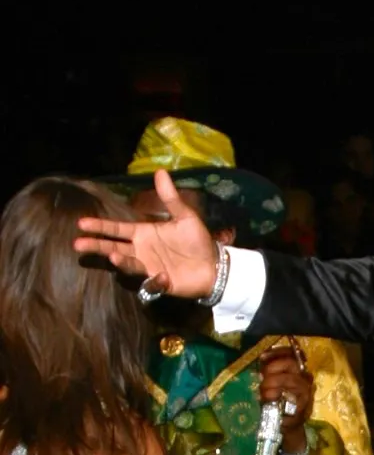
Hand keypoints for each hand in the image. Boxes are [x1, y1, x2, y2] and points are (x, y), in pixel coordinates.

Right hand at [74, 170, 218, 297]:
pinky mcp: (160, 282)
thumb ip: (170, 198)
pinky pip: (152, 283)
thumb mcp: (185, 216)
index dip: (100, 226)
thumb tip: (160, 171)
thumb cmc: (197, 240)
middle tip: (78, 244)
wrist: (214, 264)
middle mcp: (141, 250)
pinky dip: (154, 281)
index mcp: (144, 233)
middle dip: (97, 245)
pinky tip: (161, 275)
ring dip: (121, 261)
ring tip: (112, 256)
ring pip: (128, 264)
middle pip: (113, 247)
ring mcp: (148, 267)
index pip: (117, 229)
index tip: (82, 222)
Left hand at [258, 344, 314, 448]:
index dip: (278, 352)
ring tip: (263, 390)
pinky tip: (269, 398)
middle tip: (262, 376)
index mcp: (298, 369)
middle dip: (273, 367)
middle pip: (291, 363)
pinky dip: (276, 395)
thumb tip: (261, 360)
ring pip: (290, 378)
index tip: (263, 356)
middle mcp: (304, 377)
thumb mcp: (271, 383)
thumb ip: (268, 371)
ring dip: (272, 382)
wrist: (286, 423)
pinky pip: (289, 395)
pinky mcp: (303, 404)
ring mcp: (305, 391)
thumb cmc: (277, 400)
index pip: (293, 353)